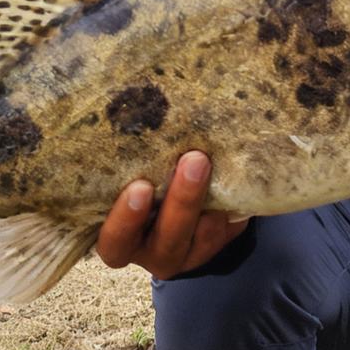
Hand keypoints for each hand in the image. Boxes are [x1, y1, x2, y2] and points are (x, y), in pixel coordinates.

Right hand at [95, 150, 249, 278]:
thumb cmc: (139, 171)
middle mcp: (151, 251)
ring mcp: (187, 253)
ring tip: (213, 162)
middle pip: (166, 241)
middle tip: (194, 160)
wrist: (175, 182)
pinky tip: (234, 177)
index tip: (140, 186)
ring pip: (200, 240)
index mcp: (120, 238)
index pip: (115, 241)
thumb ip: (125, 153)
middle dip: (181, 201)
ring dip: (209, 201)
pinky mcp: (216, 244)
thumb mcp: (128, 167)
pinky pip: (226, 231)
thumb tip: (117, 97)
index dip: (125, 220)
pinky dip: (230, 207)